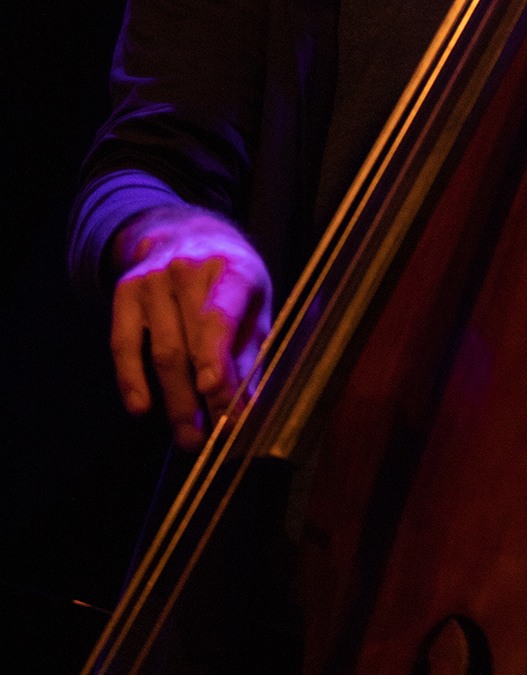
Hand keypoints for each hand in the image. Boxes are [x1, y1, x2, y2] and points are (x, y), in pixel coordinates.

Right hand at [110, 205, 272, 451]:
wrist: (188, 234)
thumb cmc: (232, 281)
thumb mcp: (255, 305)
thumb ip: (251, 355)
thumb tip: (248, 410)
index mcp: (231, 268)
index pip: (219, 317)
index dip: (215, 359)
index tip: (216, 398)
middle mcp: (188, 268)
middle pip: (188, 344)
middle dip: (197, 399)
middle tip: (206, 440)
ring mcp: (153, 278)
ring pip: (160, 352)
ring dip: (172, 401)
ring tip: (187, 435)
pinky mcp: (126, 291)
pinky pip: (123, 344)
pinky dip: (131, 380)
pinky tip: (141, 407)